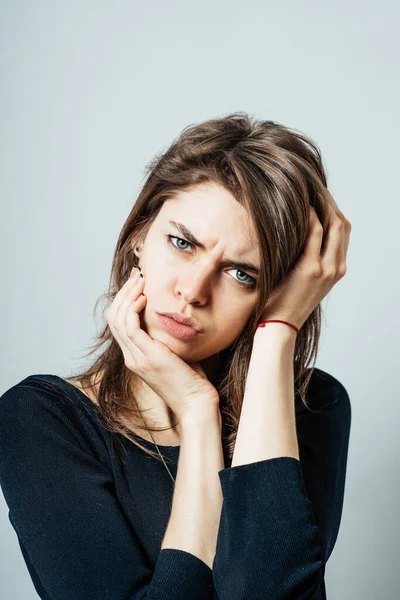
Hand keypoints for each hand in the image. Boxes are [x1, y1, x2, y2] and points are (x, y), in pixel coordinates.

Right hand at [105, 268, 219, 422]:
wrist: (196, 405)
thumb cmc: (192, 382)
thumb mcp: (176, 355)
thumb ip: (168, 339)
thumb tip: (174, 317)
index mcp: (135, 357)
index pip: (118, 323)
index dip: (124, 300)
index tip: (137, 282)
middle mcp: (131, 357)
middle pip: (113, 318)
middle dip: (123, 292)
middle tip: (137, 275)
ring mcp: (136, 358)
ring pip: (117, 319)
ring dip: (127, 295)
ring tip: (141, 281)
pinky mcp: (147, 357)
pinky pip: (130, 327)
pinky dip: (133, 309)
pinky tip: (144, 298)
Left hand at [260, 188, 351, 330]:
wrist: (280, 326)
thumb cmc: (285, 302)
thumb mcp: (305, 280)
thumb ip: (309, 260)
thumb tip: (298, 236)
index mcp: (337, 269)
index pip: (343, 230)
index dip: (333, 209)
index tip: (319, 195)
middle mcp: (336, 267)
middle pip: (341, 223)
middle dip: (329, 201)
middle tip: (314, 185)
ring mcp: (326, 268)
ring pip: (332, 224)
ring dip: (321, 203)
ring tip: (308, 189)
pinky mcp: (311, 268)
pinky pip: (314, 233)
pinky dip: (309, 215)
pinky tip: (299, 205)